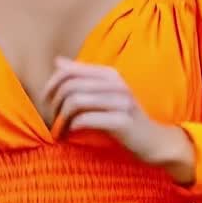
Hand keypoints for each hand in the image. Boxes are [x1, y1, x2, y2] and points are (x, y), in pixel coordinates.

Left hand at [42, 57, 194, 182]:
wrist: (155, 141)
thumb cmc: (125, 118)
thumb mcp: (104, 94)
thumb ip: (82, 77)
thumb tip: (58, 61)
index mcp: (109, 74)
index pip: (69, 71)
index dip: (51, 86)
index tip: (46, 104)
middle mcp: (116, 84)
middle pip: (69, 86)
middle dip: (54, 105)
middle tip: (51, 121)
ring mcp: (121, 101)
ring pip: (75, 101)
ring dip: (61, 119)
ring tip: (59, 131)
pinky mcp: (122, 121)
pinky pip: (87, 119)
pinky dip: (72, 127)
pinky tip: (71, 134)